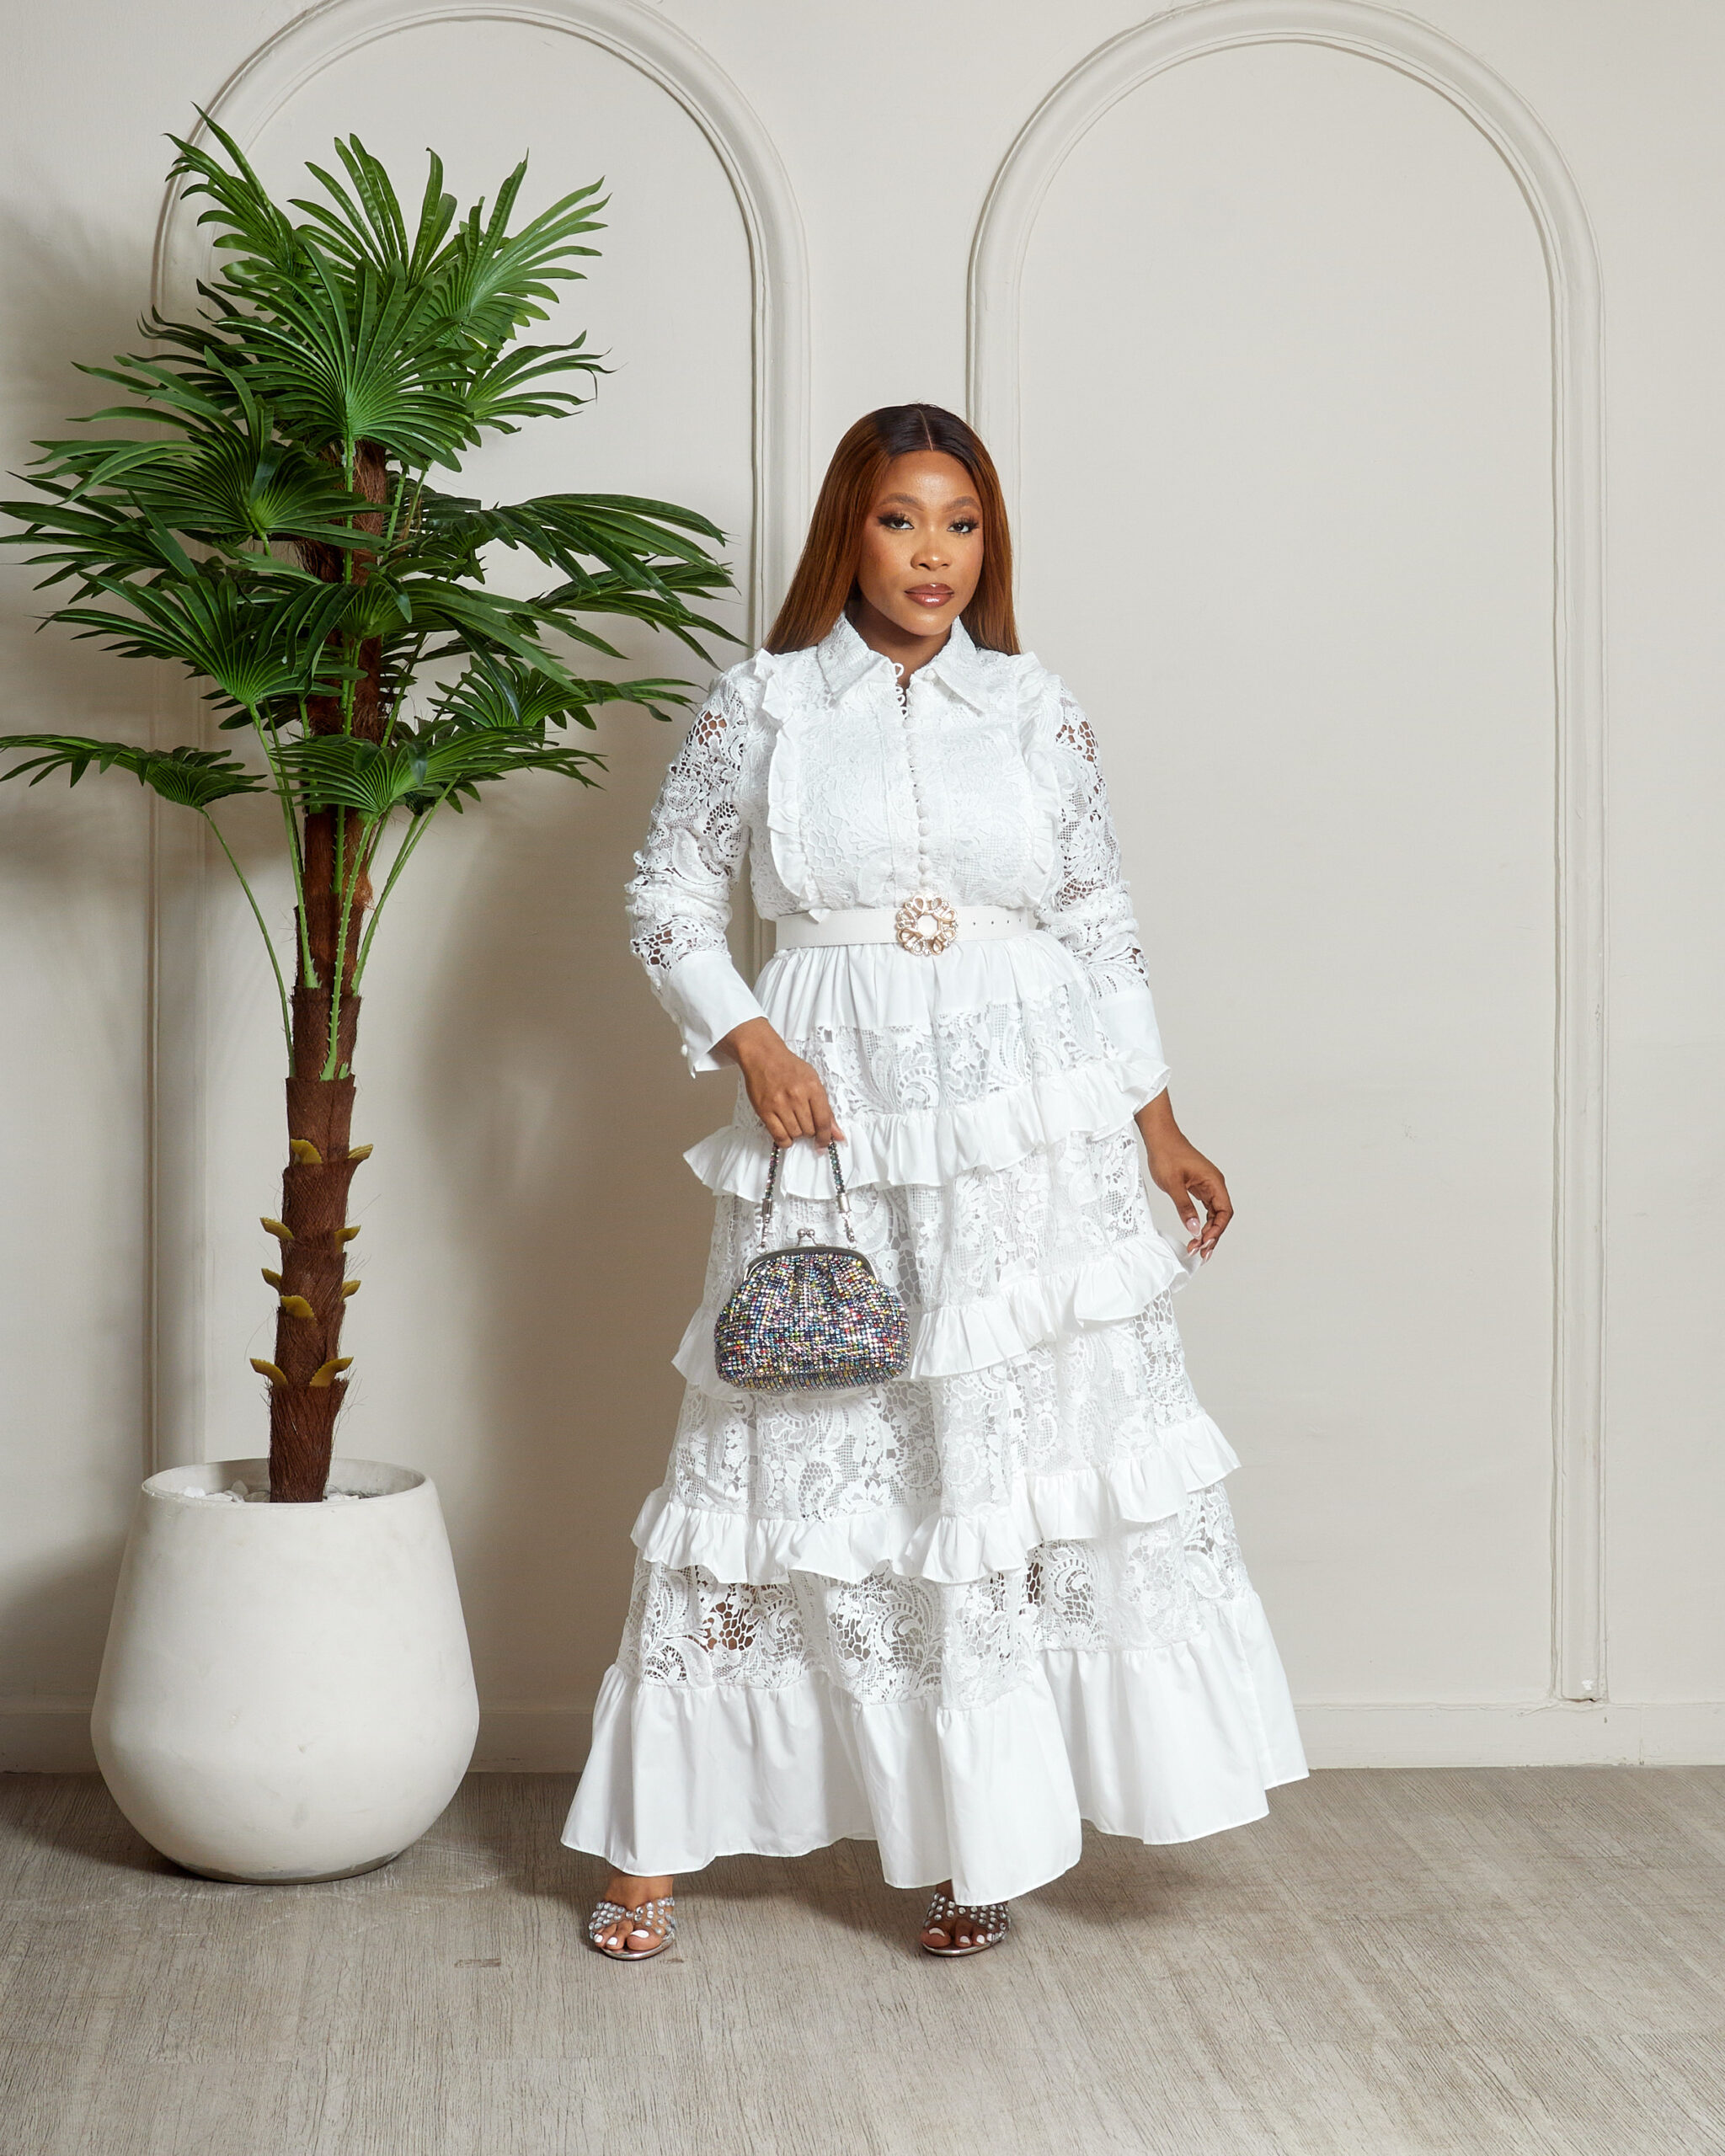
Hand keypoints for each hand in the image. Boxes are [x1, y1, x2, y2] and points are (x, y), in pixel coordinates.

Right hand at [714, 1017, 845, 1146]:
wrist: (763, 1056)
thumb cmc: (789, 1068)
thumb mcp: (813, 1080)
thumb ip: (826, 1108)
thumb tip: (837, 1134)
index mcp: (813, 1088)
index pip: (823, 1121)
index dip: (825, 1137)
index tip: (824, 1143)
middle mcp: (797, 1096)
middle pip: (810, 1130)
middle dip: (810, 1131)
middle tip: (805, 1122)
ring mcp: (779, 1104)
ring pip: (795, 1134)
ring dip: (797, 1133)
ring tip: (794, 1121)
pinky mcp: (765, 1110)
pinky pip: (779, 1136)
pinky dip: (785, 1140)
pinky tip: (786, 1133)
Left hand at [1134, 1090, 1232, 1260]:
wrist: (1160, 1138)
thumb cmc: (1167, 1154)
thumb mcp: (1173, 1184)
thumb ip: (1184, 1207)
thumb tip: (1193, 1229)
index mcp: (1214, 1182)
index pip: (1224, 1212)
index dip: (1216, 1230)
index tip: (1204, 1242)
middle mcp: (1214, 1184)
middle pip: (1221, 1216)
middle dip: (1212, 1235)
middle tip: (1200, 1252)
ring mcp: (1207, 1186)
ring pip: (1214, 1213)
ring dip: (1207, 1231)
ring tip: (1198, 1247)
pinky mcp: (1198, 1187)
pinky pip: (1205, 1208)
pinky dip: (1202, 1221)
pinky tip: (1196, 1232)